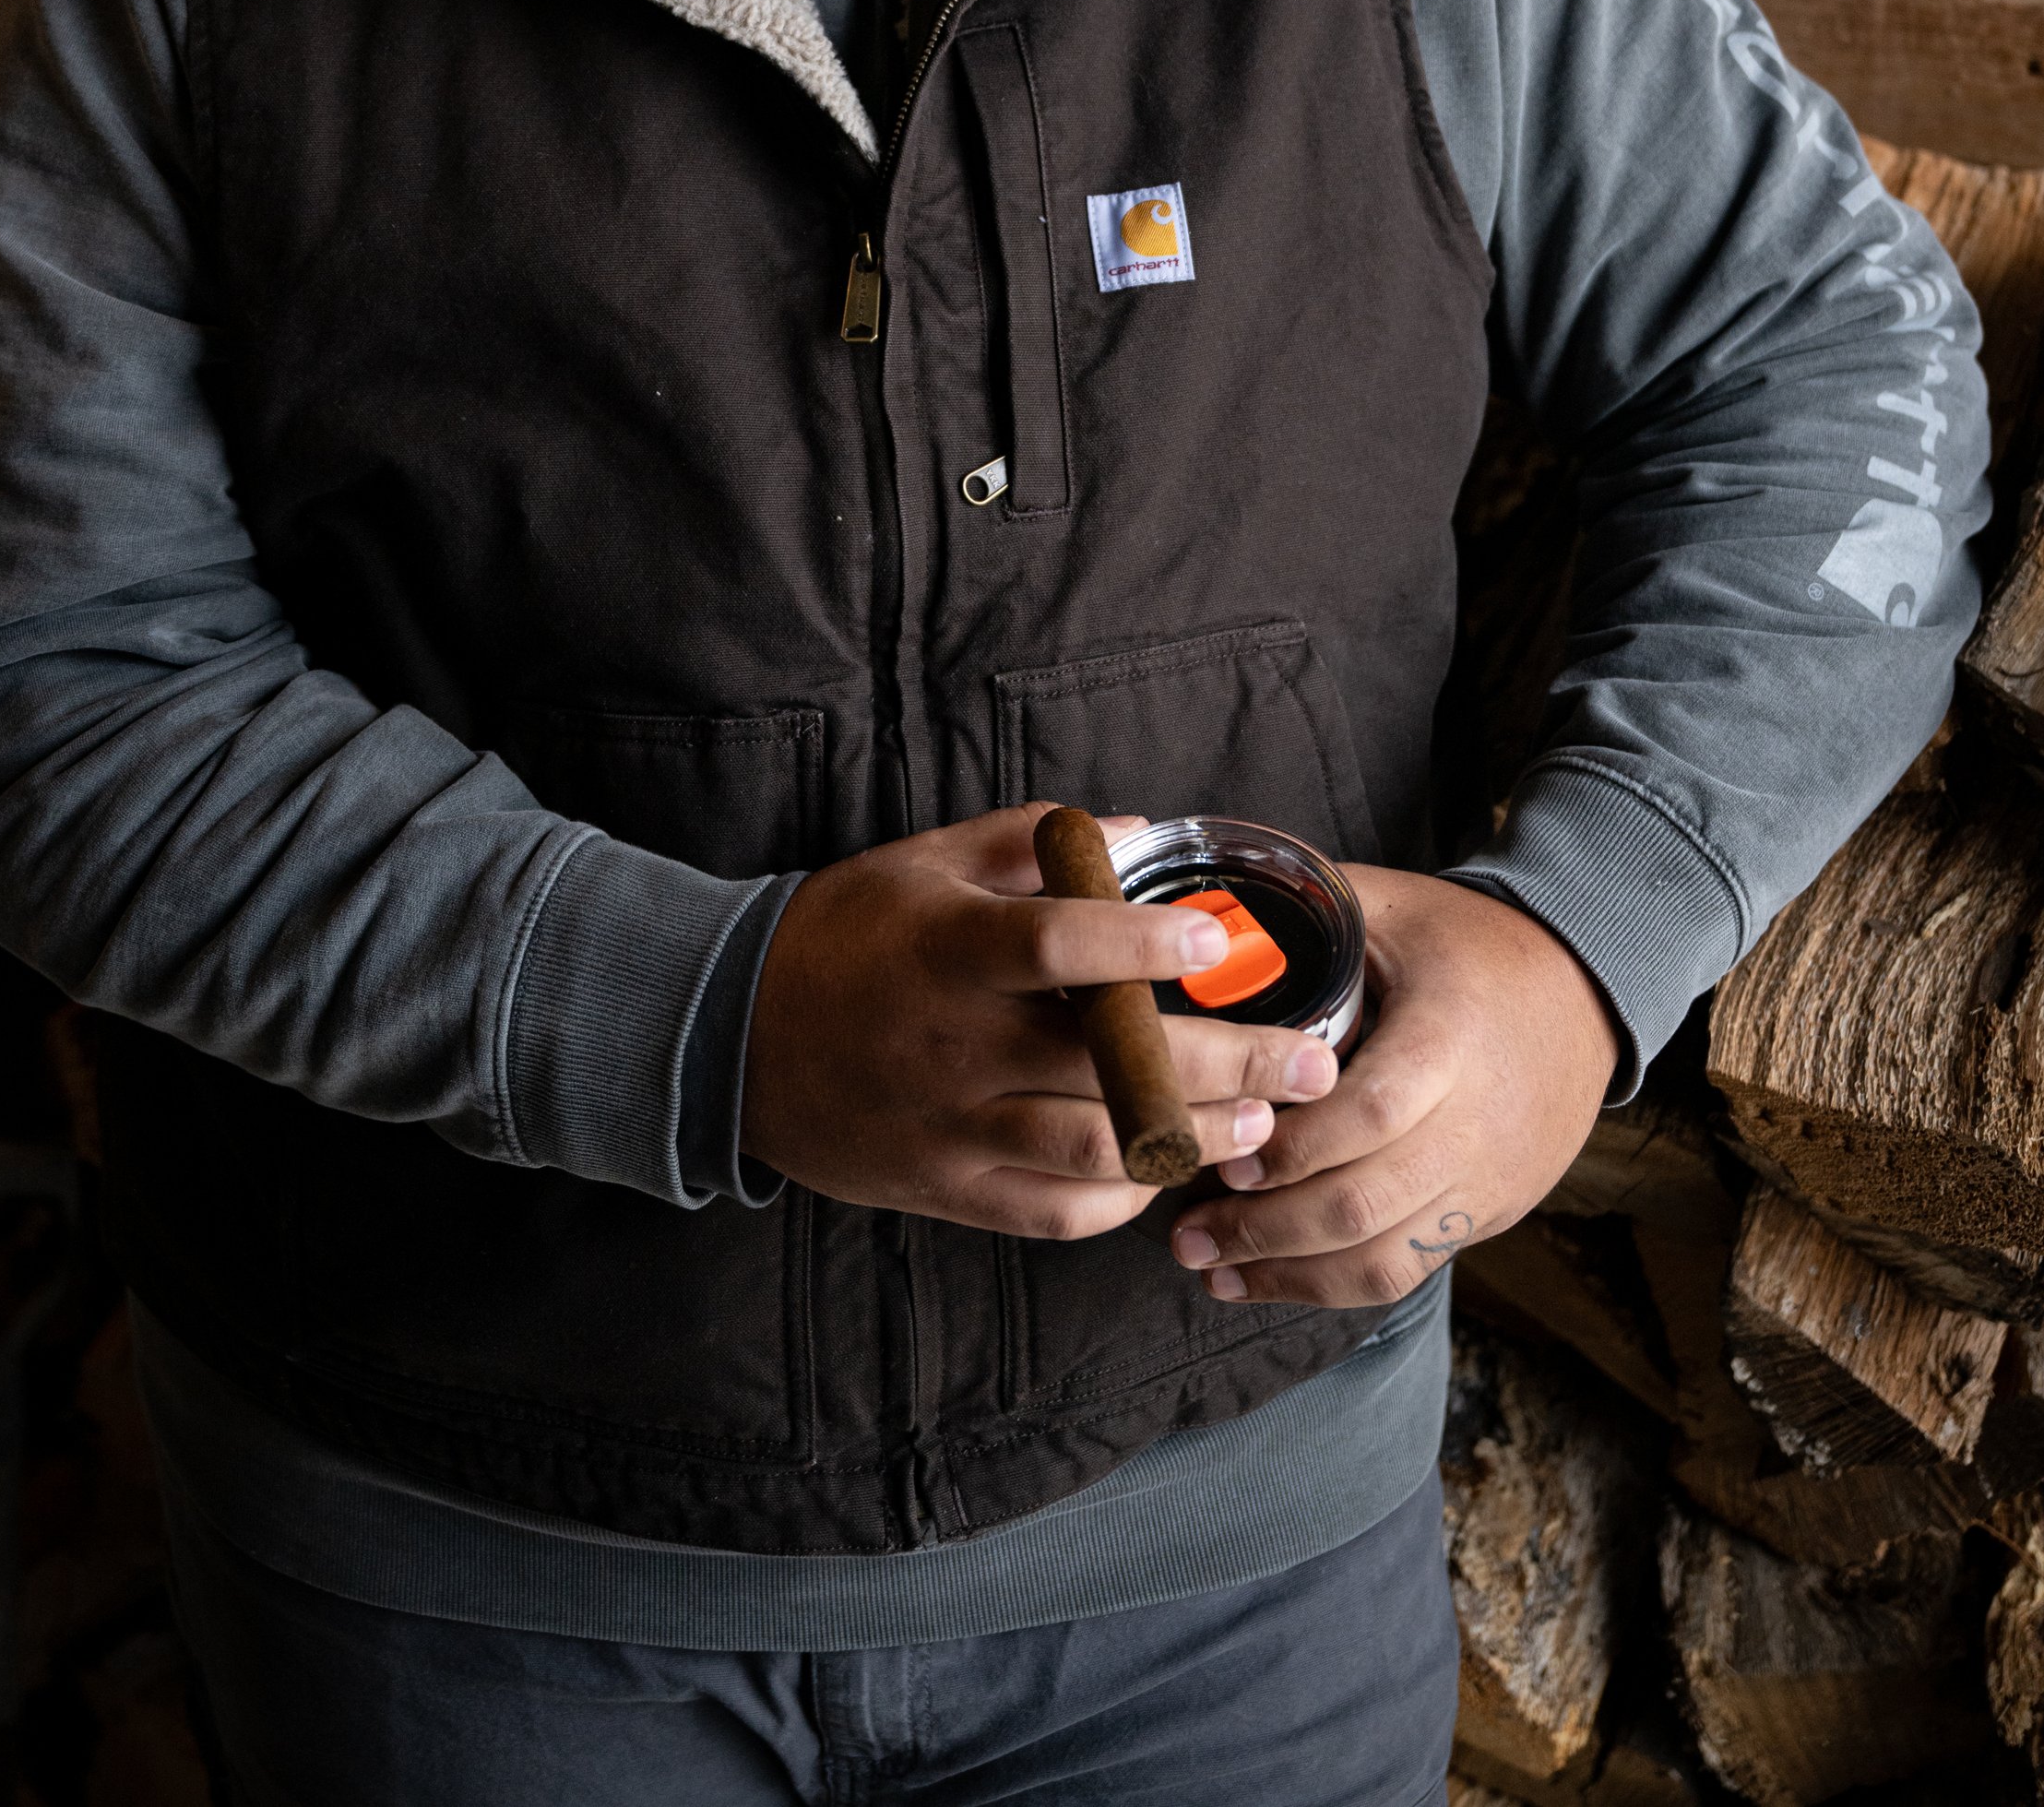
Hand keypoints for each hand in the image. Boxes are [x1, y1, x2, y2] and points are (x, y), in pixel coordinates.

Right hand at [741, 804, 1347, 1238]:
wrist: (731, 1035)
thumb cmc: (847, 932)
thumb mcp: (924, 860)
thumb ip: (1032, 843)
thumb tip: (1140, 830)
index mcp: (949, 949)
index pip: (1057, 945)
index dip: (1142, 943)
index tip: (1220, 939)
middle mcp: (954, 1043)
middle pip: (1106, 1066)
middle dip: (1227, 1068)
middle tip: (1312, 1065)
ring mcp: (949, 1126)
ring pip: (1095, 1151)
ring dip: (1193, 1141)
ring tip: (1264, 1124)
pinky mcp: (944, 1189)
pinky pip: (1052, 1212)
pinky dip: (1122, 1197)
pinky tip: (1169, 1168)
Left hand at [1167, 870, 1618, 1306]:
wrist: (1583, 990)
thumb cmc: (1468, 942)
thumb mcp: (1394, 905)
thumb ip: (1306, 913)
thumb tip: (1200, 923)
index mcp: (1448, 1039)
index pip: (1371, 1113)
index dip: (1293, 1147)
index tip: (1224, 1159)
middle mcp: (1477, 1123)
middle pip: (1366, 1203)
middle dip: (1266, 1229)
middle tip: (1185, 1233)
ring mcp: (1488, 1179)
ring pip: (1386, 1257)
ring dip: (1291, 1274)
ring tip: (1211, 1269)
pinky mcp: (1490, 1213)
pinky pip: (1411, 1269)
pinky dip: (1337, 1284)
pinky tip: (1275, 1278)